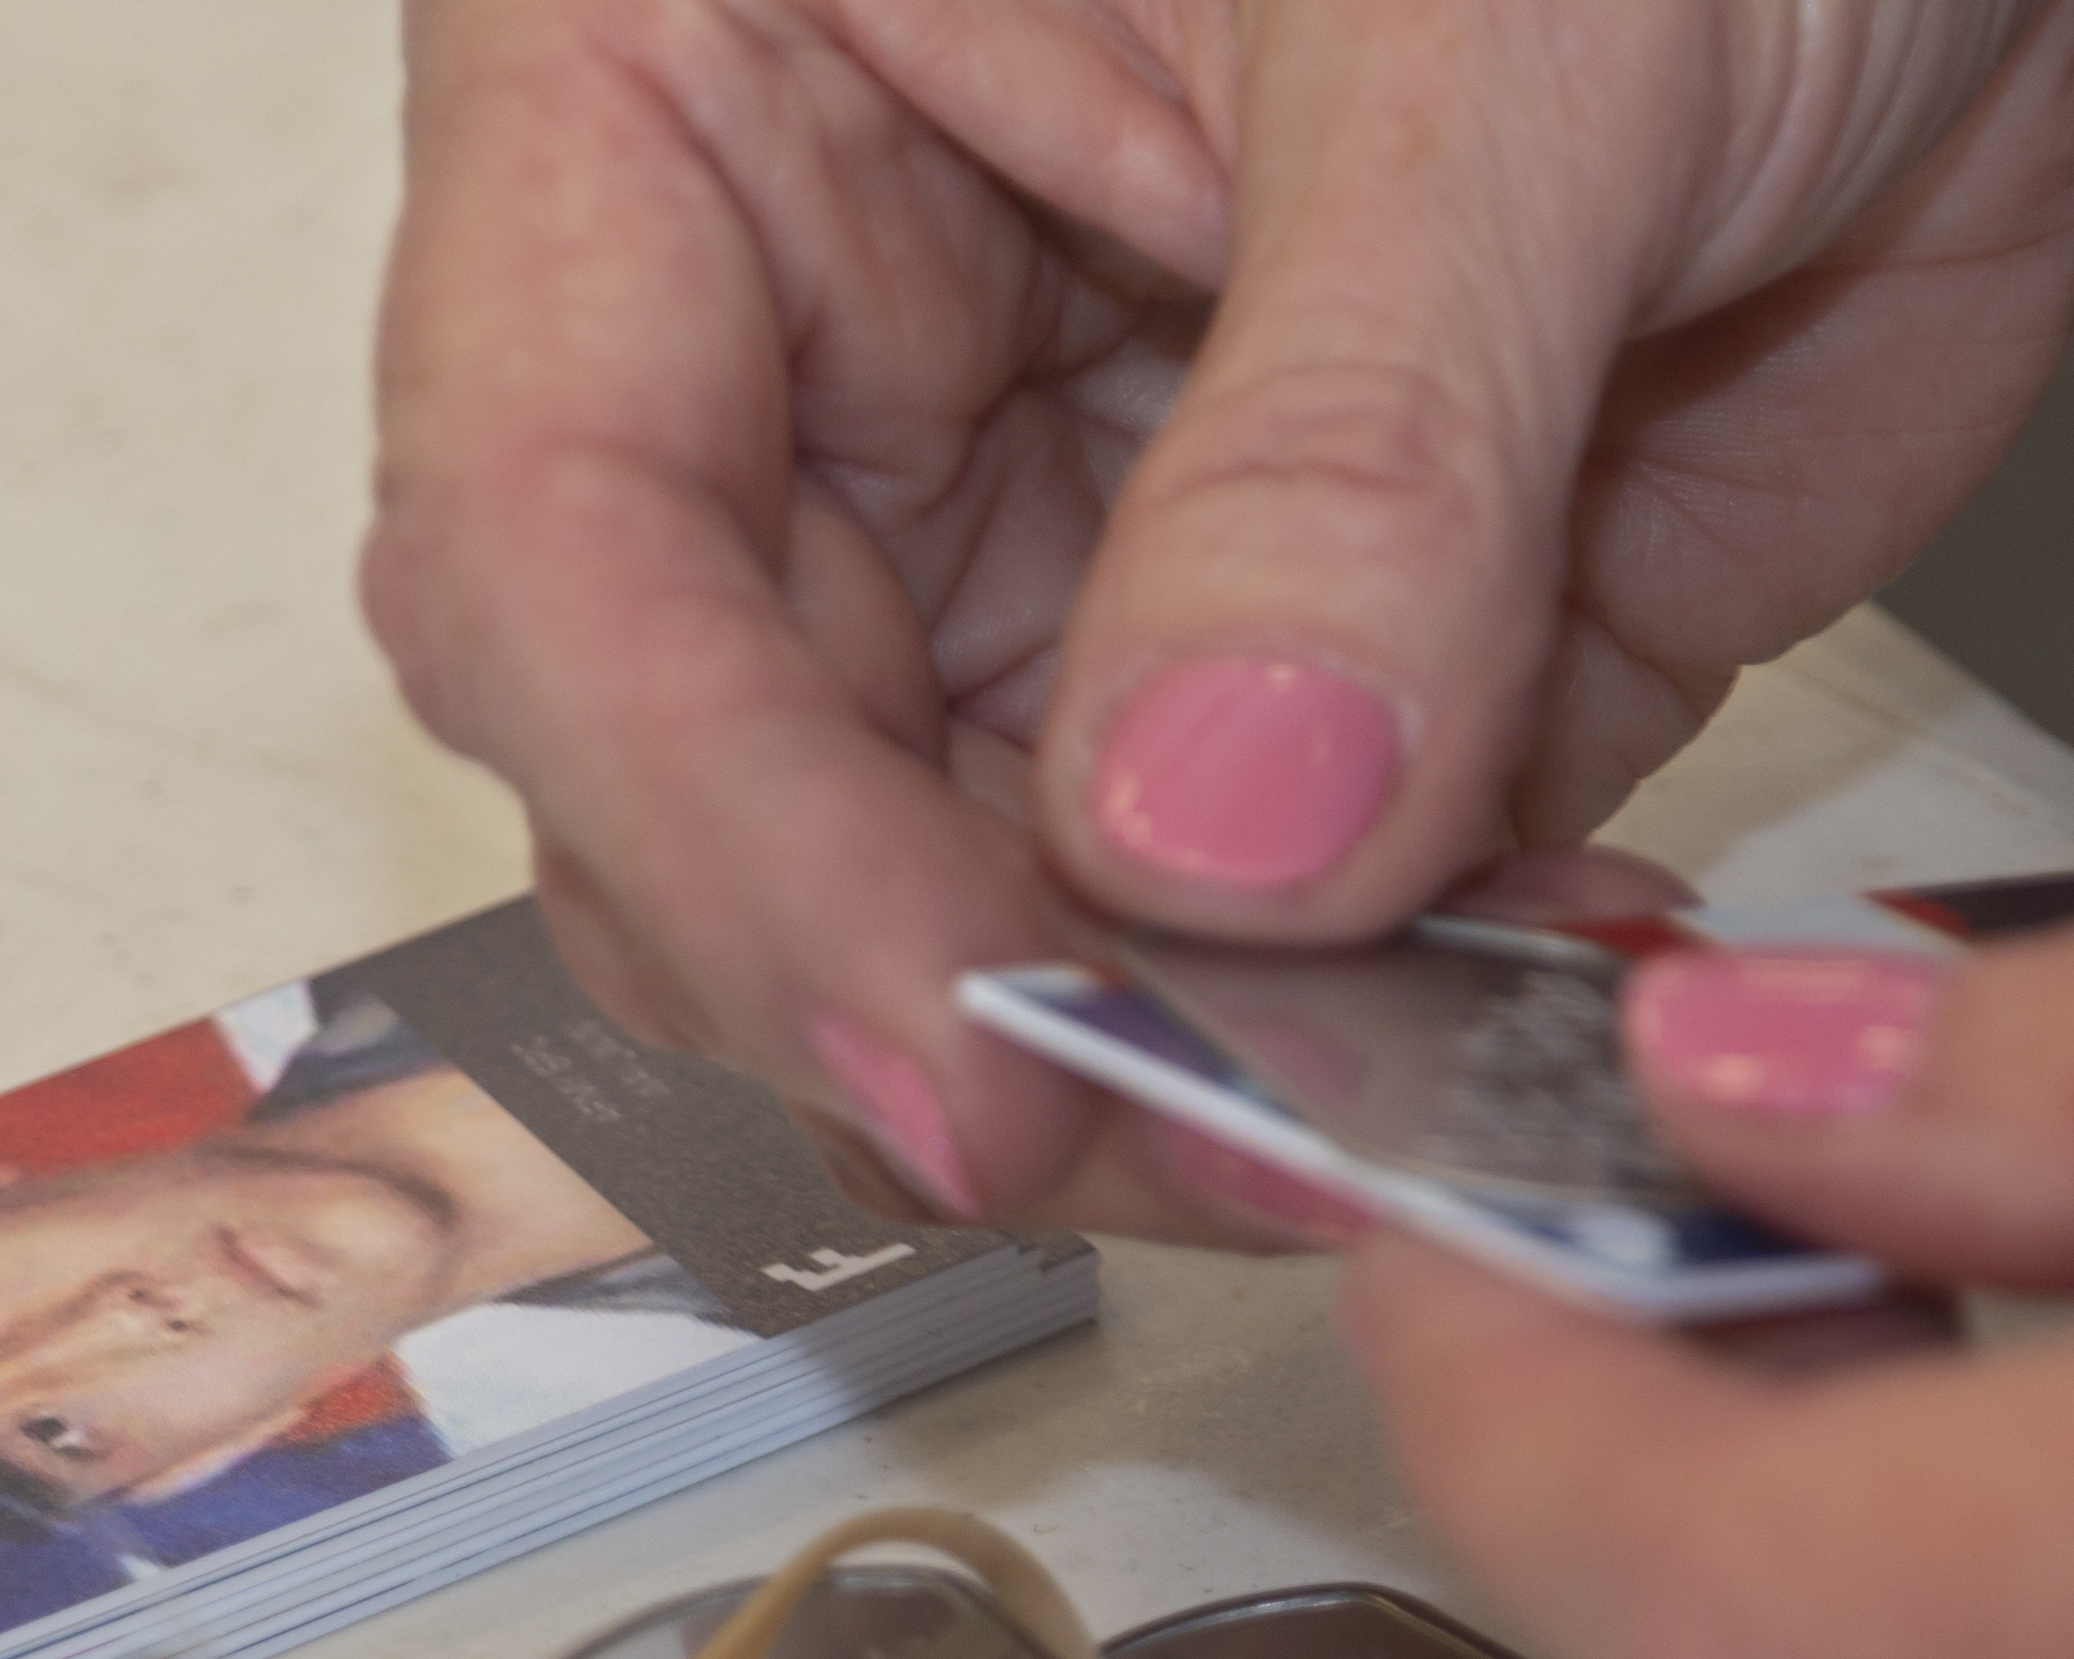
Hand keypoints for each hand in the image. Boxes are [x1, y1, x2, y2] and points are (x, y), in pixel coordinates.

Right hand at [364, 0, 2073, 1240]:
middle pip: (690, 778)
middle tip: (1168, 1134)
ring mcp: (1013, 553)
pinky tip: (1511, 1040)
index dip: (715, 812)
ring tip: (1384, 1111)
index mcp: (700, 85)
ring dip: (1136, 1069)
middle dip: (917, 993)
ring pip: (927, 923)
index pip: (561, 507)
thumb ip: (1356, 436)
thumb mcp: (1512, 36)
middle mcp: (806, 357)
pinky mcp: (1233, 716)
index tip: (951, 1051)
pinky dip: (1344, 1052)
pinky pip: (1210, 962)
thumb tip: (1210, 836)